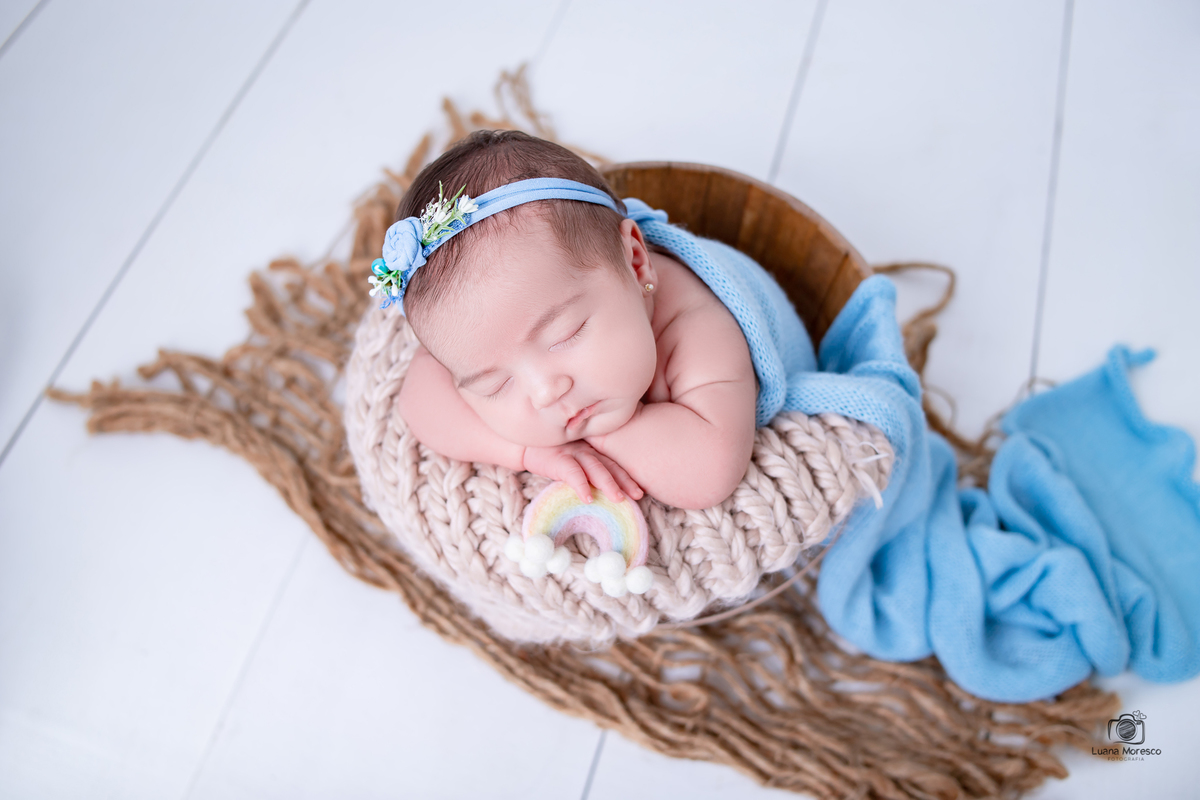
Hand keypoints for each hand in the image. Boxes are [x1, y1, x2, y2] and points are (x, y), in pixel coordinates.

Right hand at [522, 441, 643, 503]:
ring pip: (595, 468)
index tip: (641, 490)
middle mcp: (586, 450)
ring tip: (618, 498)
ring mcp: (573, 452)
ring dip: (608, 483)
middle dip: (625, 481)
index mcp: (592, 451)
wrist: (522, 443)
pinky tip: (588, 498)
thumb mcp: (571, 458)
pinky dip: (581, 485)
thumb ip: (585, 469)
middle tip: (638, 495)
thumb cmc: (549, 452)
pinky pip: (572, 472)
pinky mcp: (558, 459)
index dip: (628, 476)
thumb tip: (602, 493)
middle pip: (610, 465)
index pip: (614, 463)